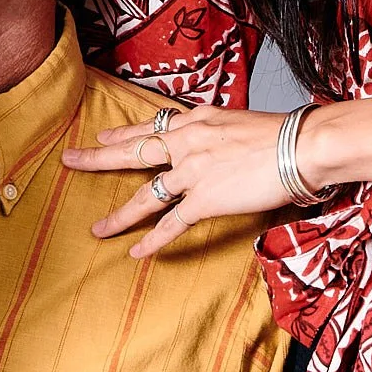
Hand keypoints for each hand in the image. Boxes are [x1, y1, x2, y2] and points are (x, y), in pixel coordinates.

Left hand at [63, 99, 300, 259]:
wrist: (301, 145)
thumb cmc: (284, 134)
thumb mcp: (241, 121)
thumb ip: (220, 132)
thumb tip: (219, 142)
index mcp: (197, 120)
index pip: (152, 127)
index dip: (125, 133)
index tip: (104, 135)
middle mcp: (187, 142)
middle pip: (132, 151)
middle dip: (97, 157)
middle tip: (69, 160)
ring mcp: (192, 171)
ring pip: (145, 196)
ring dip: (119, 216)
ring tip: (96, 229)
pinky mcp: (205, 199)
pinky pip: (171, 224)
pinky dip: (151, 240)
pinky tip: (135, 252)